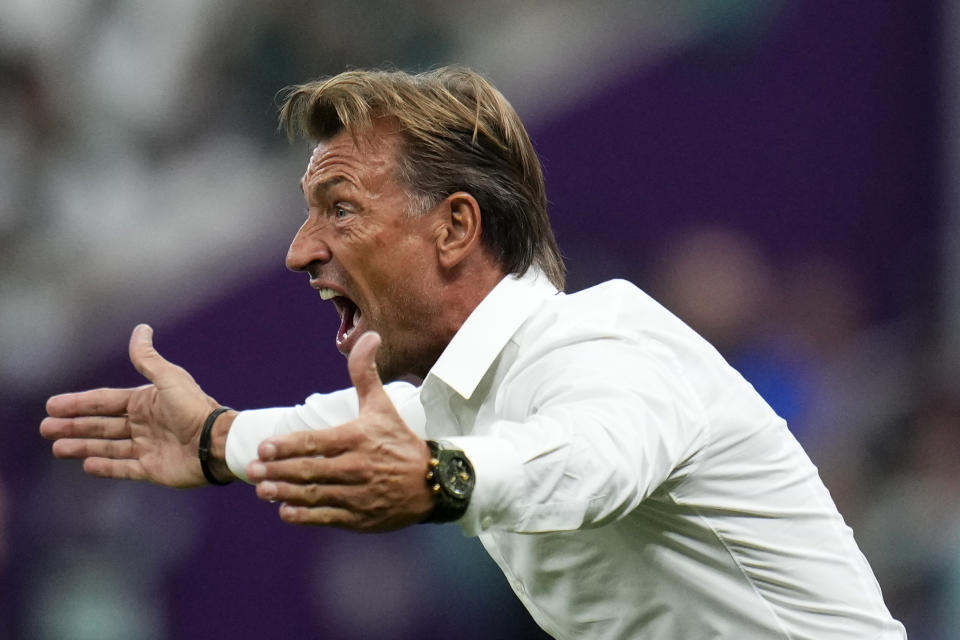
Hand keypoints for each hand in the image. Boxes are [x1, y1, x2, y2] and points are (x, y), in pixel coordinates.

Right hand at [40, 324, 222, 487]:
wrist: (216, 443)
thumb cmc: (195, 408)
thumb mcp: (169, 379)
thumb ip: (148, 359)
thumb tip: (141, 329)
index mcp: (146, 402)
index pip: (104, 402)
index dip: (79, 403)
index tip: (52, 405)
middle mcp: (145, 424)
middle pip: (101, 425)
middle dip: (73, 425)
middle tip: (45, 428)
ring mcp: (148, 447)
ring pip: (107, 446)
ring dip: (82, 446)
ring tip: (57, 448)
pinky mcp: (153, 469)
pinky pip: (123, 468)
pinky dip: (105, 467)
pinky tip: (86, 465)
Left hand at [247, 331, 433, 530]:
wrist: (434, 482)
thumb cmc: (401, 441)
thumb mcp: (383, 406)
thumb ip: (366, 373)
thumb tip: (370, 336)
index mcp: (358, 439)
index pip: (316, 442)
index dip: (288, 445)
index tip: (263, 447)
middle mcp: (357, 468)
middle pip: (310, 470)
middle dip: (277, 471)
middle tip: (251, 470)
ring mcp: (358, 495)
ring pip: (315, 495)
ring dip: (285, 493)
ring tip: (261, 490)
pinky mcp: (361, 518)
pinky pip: (327, 517)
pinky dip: (305, 516)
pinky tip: (285, 511)